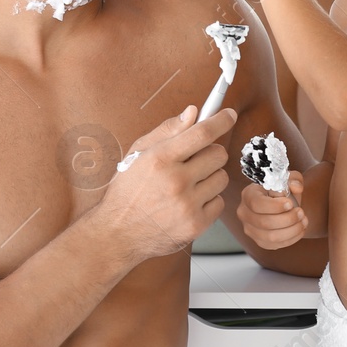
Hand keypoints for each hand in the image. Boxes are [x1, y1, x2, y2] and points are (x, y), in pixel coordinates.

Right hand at [93, 105, 233, 260]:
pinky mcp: (196, 225)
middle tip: (196, 160)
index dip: (220, 120)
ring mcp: (187, 205)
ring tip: (189, 184)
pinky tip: (189, 202)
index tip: (229, 115)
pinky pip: (219, 202)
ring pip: (222, 178)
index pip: (202, 133)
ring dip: (210, 177)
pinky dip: (208, 200)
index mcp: (160, 159)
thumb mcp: (138, 154)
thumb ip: (167, 130)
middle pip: (218, 154)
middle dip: (211, 152)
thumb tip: (193, 112)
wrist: (118, 234)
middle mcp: (176, 181)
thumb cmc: (127, 191)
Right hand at [237, 172, 306, 249]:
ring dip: (291, 230)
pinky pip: (275, 245)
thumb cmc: (284, 190)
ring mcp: (250, 229)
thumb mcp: (290, 179)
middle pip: (264, 222)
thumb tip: (296, 187)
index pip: (256, 204)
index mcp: (248, 195)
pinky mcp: (260, 242)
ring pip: (270, 237)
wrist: (285, 204)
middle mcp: (245, 213)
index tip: (290, 204)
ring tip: (304, 221)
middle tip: (301, 213)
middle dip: (287, 219)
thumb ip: (295, 179)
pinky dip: (291, 239)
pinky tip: (300, 229)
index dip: (274, 206)